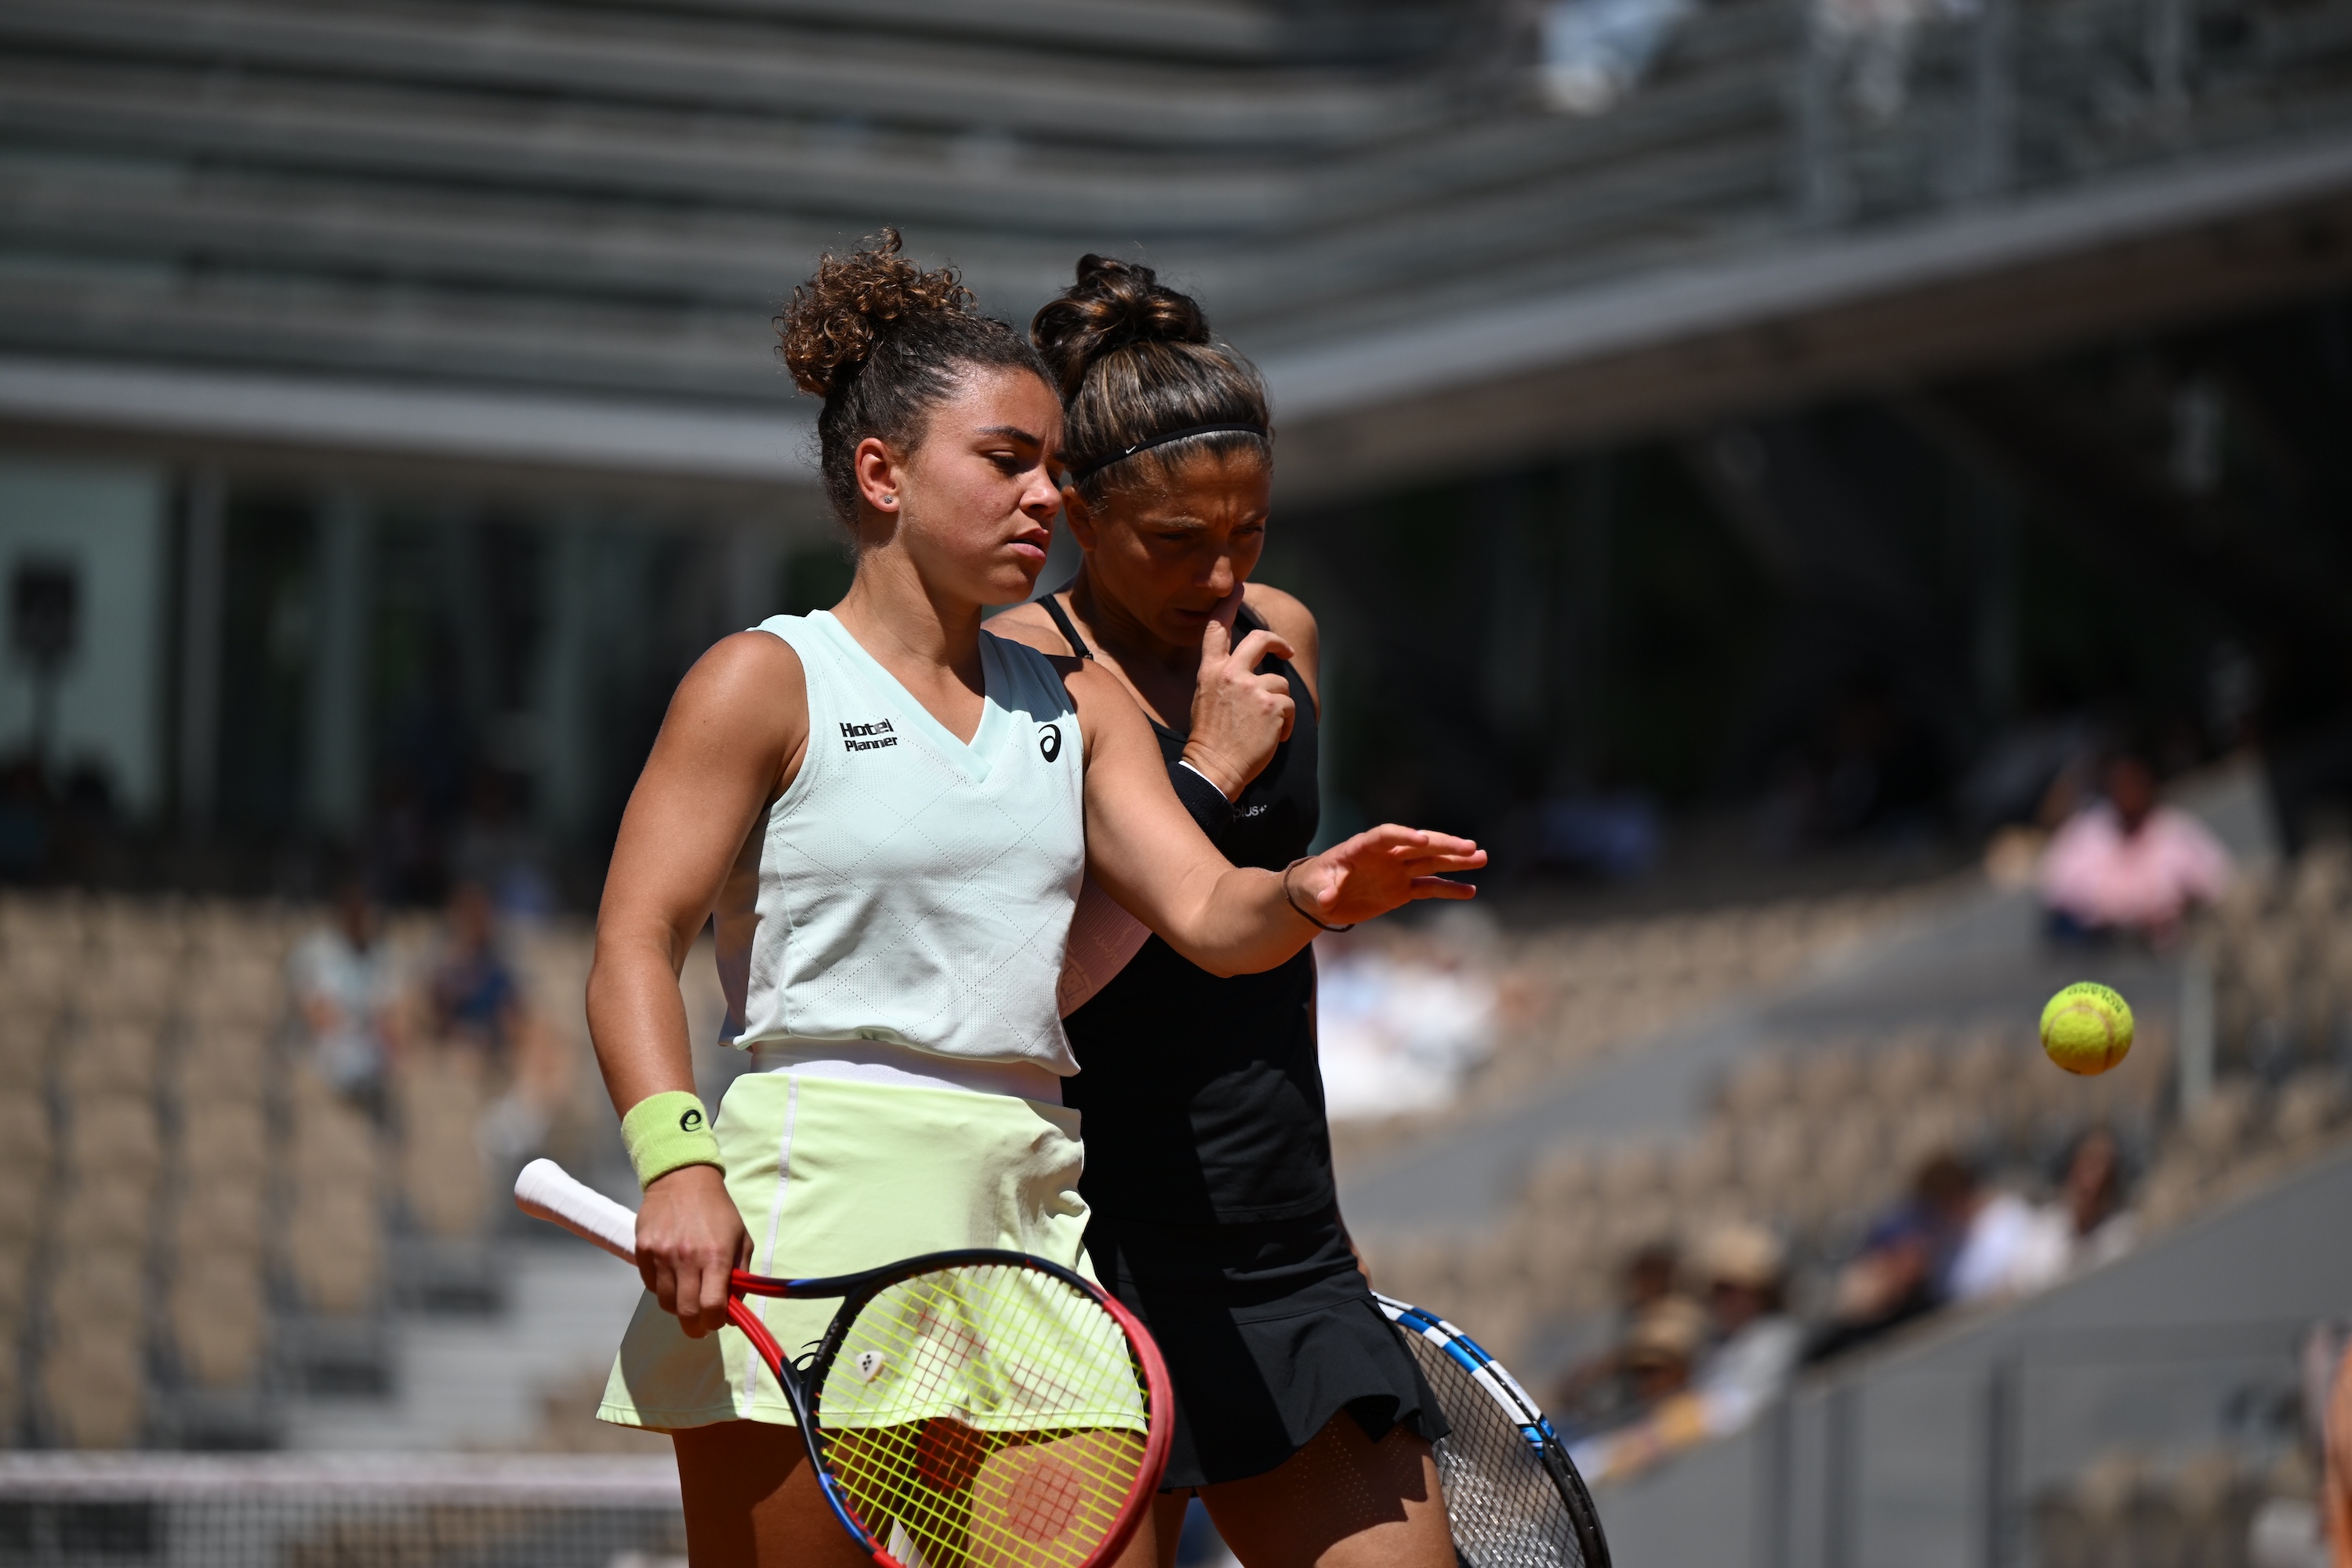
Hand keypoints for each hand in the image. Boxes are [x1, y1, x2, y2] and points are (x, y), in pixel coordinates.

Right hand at [633, 1163, 747, 1337]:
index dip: (715, 1322)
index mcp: (716, 1256)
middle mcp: (687, 1258)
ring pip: (666, 1303)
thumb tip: (732, 1312)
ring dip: (678, 1307)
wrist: (683, 1179)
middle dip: (695, 1326)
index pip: (712, 1307)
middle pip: (685, 1312)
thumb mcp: (741, 1239)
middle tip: (700, 1325)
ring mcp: (661, 1255)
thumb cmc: (718, 1211)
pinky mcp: (643, 1250)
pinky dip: (662, 1289)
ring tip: (687, 1296)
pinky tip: (672, 1276)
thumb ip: (741, 1277)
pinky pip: (650, 1286)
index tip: (717, 1322)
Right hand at [1180, 612, 1295, 799]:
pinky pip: (1290, 706)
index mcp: (1210, 671)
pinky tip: (1274, 738)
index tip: (1237, 588)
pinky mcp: (1272, 705)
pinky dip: (1287, 724)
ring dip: (1279, 704)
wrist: (1214, 768)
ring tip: (1266, 727)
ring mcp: (1252, 688)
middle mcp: (1230, 673)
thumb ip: (1224, 678)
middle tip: (1286, 651)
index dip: (1227, 604)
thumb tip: (1246, 669)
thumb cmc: (1209, 739)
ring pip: (1280, 682)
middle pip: (1260, 639)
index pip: (1216, 628)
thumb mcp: (1205, 698)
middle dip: (1278, 642)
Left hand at [1286, 825, 1484, 927]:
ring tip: (1481, 858)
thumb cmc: (1311, 886)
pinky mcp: (1401, 890)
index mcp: (1361, 847)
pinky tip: (1470, 890)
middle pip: (1418, 845)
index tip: (1422, 840)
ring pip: (1430, 862)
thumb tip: (1326, 897)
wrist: (1316, 899)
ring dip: (1455, 860)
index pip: (1386, 835)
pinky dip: (1448, 889)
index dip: (1404, 836)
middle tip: (1470, 847)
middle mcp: (1384, 856)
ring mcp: (1396, 871)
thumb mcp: (1311, 888)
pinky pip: (1428, 887)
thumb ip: (1321, 890)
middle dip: (1443, 845)